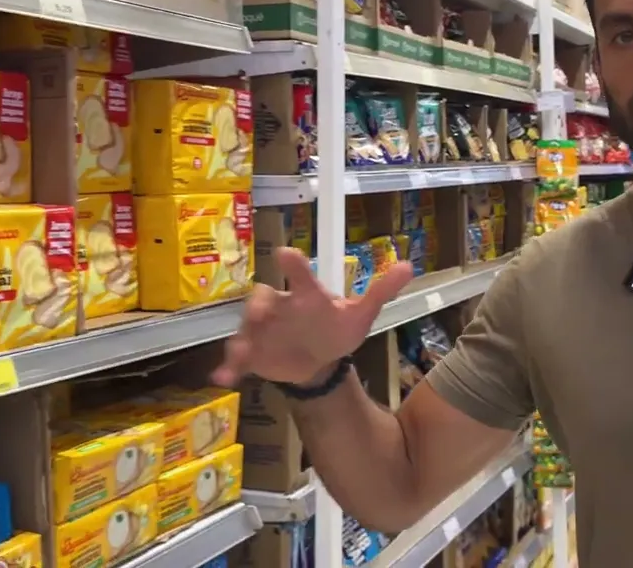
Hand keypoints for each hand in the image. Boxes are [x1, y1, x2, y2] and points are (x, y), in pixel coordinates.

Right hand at [212, 247, 413, 386]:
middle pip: (263, 298)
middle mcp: (279, 306)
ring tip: (240, 350)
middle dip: (258, 304)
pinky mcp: (253, 353)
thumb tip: (409, 266)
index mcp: (306, 294)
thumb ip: (381, 291)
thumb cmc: (335, 329)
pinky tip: (223, 378)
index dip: (293, 264)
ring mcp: (263, 330)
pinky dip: (229, 366)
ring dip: (241, 338)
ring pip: (246, 328)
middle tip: (259, 313)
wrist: (319, 360)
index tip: (285, 254)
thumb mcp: (360, 314)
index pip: (299, 274)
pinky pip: (237, 358)